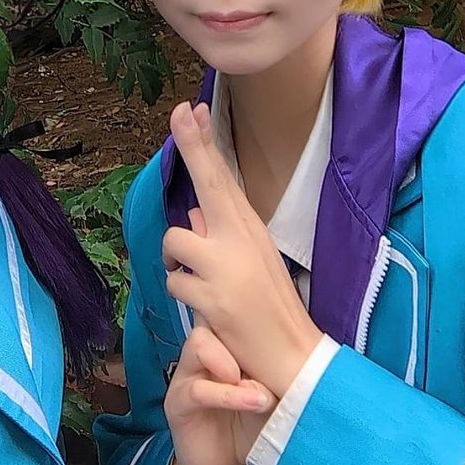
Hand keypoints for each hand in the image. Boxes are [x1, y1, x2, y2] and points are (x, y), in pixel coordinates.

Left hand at [162, 101, 321, 400]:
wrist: (291, 354)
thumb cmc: (267, 307)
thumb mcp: (248, 264)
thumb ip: (218, 238)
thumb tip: (191, 216)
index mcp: (248, 228)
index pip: (222, 175)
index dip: (202, 142)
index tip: (190, 109)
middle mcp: (238, 237)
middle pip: (208, 180)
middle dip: (191, 144)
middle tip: (179, 111)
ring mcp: (224, 264)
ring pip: (173, 241)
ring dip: (177, 262)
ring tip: (201, 282)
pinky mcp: (211, 295)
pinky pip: (174, 281)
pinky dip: (183, 293)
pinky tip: (206, 307)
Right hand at [163, 209, 277, 464]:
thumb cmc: (250, 421)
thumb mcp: (267, 384)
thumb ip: (273, 358)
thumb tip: (300, 331)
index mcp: (221, 341)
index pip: (222, 304)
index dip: (235, 295)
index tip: (257, 296)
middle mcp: (199, 351)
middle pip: (208, 315)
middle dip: (233, 324)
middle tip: (262, 346)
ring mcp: (186, 375)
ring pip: (199, 344)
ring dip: (234, 366)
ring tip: (261, 391)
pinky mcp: (178, 403)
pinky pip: (199, 388)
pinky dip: (231, 395)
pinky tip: (256, 400)